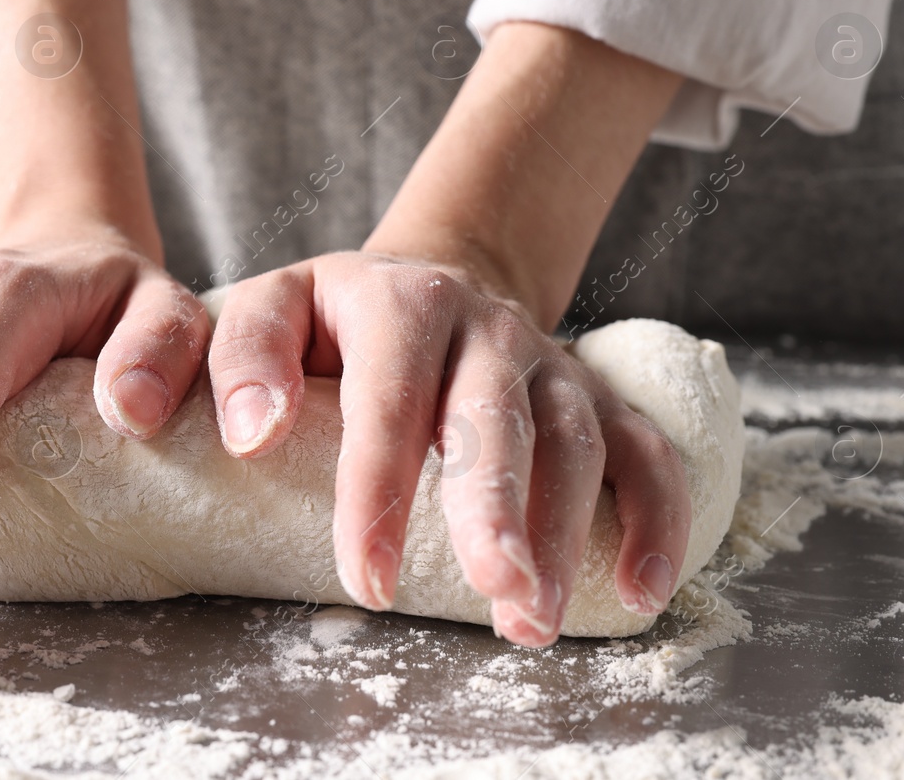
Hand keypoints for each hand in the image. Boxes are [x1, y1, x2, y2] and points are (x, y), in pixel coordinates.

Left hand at [206, 251, 690, 645]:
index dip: (380, 491)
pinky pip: (647, 452)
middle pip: (499, 416)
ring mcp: (552, 361)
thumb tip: (251, 434)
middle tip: (495, 589)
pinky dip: (658, 517)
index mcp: (403, 303)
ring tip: (532, 621)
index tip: (367, 580)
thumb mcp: (273, 306)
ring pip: (576, 442)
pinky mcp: (599, 397)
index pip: (389, 399)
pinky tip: (643, 591)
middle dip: (498, 507)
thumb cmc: (336, 320)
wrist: (429, 282)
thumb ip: (246, 356)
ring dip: (565, 534)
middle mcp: (488, 327)